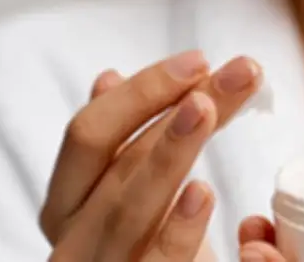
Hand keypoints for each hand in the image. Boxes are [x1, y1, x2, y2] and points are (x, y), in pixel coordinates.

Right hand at [40, 51, 261, 261]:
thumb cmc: (147, 247)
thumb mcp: (135, 192)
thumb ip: (122, 143)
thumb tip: (107, 77)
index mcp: (66, 203)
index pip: (90, 134)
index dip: (142, 92)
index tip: (202, 60)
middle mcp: (72, 238)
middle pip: (115, 161)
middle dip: (175, 108)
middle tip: (236, 72)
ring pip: (128, 209)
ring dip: (171, 152)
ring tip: (208, 108)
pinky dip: (177, 231)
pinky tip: (202, 192)